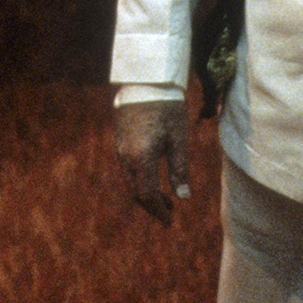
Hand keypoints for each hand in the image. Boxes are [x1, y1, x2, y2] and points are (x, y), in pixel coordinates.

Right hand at [115, 99, 192, 225]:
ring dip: (146, 193)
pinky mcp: (120, 141)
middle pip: (135, 191)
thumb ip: (179, 169)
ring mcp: (120, 148)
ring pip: (130, 180)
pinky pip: (127, 169)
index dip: (158, 211)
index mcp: (141, 158)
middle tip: (170, 212)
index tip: (170, 221)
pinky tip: (154, 177)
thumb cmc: (167, 109)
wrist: (145, 81)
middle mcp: (126, 156)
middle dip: (152, 206)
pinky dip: (140, 179)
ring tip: (165, 197)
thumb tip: (183, 196)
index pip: (147, 195)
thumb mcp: (179, 140)